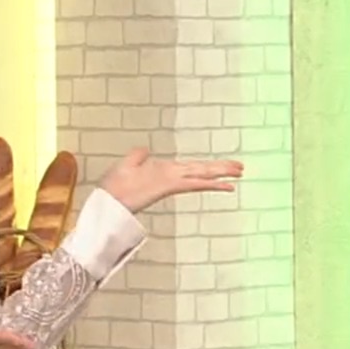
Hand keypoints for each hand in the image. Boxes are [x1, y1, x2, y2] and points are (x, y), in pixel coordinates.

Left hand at [98, 147, 243, 212]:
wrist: (108, 198)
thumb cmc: (115, 185)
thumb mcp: (127, 164)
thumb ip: (137, 157)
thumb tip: (145, 150)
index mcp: (164, 171)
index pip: (191, 168)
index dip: (207, 166)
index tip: (220, 166)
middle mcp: (172, 176)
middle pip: (202, 170)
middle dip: (221, 169)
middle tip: (241, 168)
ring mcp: (172, 182)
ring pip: (202, 175)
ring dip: (222, 174)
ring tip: (240, 172)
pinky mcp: (170, 186)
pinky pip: (194, 184)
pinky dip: (210, 184)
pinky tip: (225, 185)